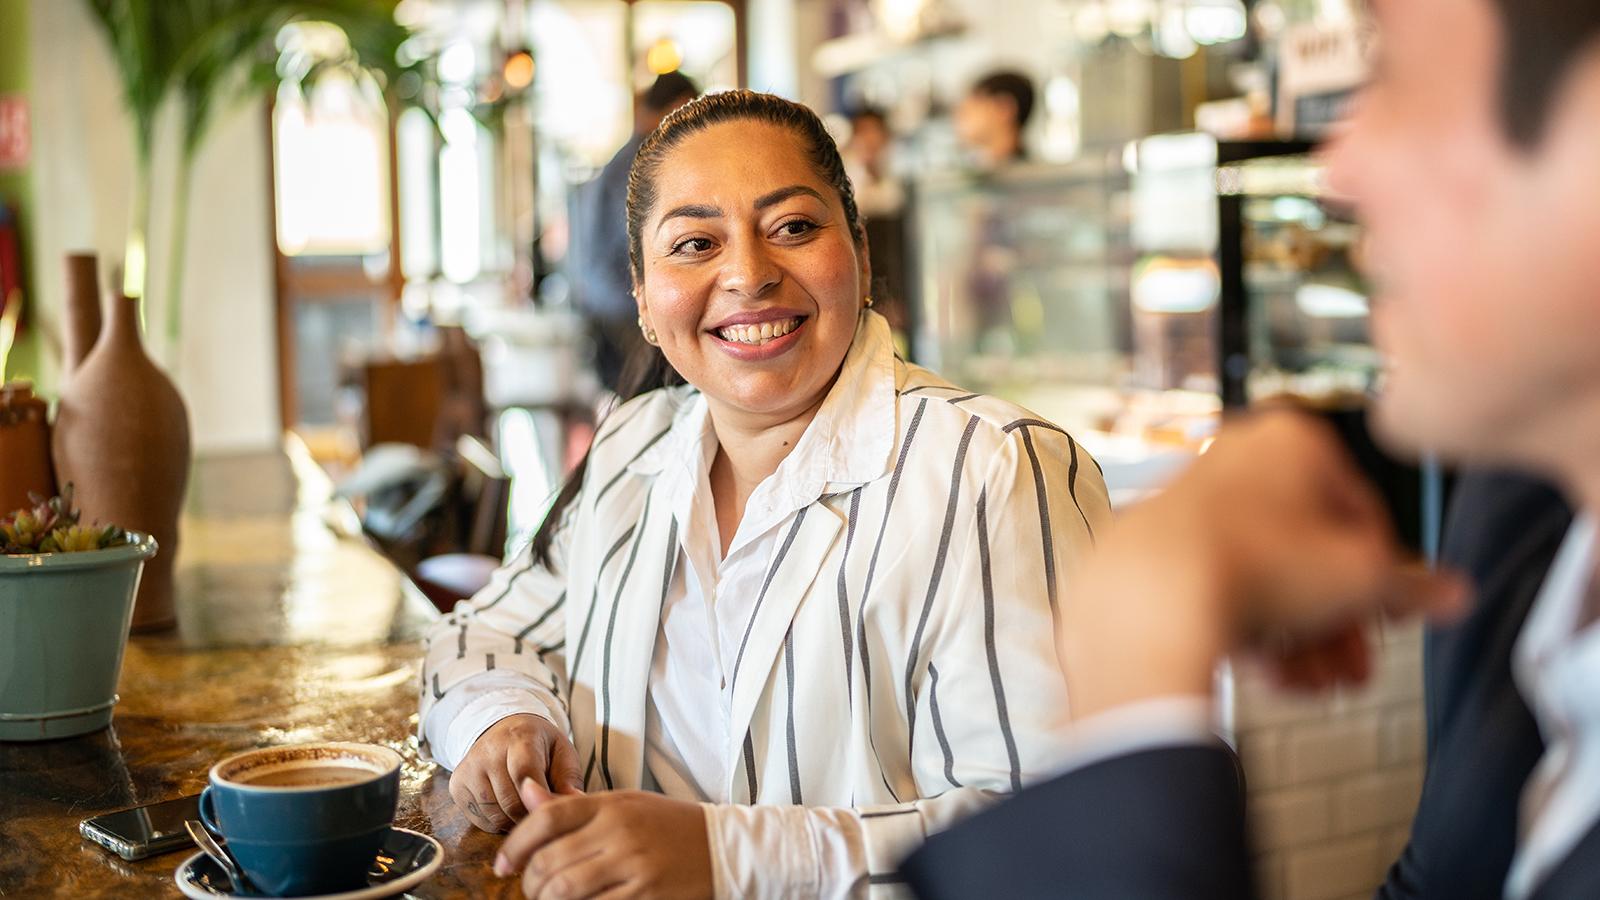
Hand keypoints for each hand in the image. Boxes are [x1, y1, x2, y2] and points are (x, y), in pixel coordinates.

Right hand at [450, 714, 583, 832]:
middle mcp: (488, 751)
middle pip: (510, 801)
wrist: (504, 730)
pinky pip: (480, 821)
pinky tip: (508, 810)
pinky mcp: (457, 786)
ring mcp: (469, 768)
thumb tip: (576, 802)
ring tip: (527, 811)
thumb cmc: (539, 746)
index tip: (549, 809)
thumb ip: (569, 778)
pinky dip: (498, 823)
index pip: (524, 772)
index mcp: (519, 737)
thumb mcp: (562, 753)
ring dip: (515, 822)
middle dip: (531, 816)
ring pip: (495, 815)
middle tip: (544, 815)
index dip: (537, 797)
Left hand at [494, 780, 712, 898]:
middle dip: (529, 882)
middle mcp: (619, 831)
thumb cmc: (669, 826)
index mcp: (612, 804)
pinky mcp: (645, 894)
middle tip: (529, 890)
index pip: (547, 818)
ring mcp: (633, 864)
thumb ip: (574, 806)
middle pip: (549, 859)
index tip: (502, 864)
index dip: (515, 843)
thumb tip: (526, 794)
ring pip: (565, 889)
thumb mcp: (624, 804)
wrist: (723, 848)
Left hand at [1058, 411, 1468, 719]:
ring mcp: (1190, 502)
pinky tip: (1272, 677)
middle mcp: (1235, 459)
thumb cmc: (1255, 565)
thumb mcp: (1362, 579)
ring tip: (1316, 685)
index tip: (1389, 616)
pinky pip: (1216, 588)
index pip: (1362, 510)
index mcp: (1292, 440)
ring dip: (1300, 639)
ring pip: (1264, 577)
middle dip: (1337, 622)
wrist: (1150, 597)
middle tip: (1353, 668)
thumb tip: (1453, 594)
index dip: (1383, 575)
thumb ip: (1415, 588)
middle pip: (1308, 552)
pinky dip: (1247, 630)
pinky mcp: (1156, 548)